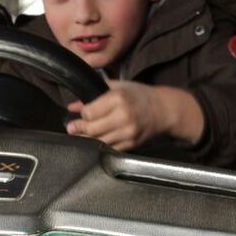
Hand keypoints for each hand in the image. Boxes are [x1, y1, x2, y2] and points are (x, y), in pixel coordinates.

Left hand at [65, 80, 204, 151]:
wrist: (163, 109)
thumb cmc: (139, 95)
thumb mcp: (117, 88)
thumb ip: (93, 94)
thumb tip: (72, 106)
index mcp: (118, 98)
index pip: (89, 112)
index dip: (83, 114)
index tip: (81, 114)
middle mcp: (123, 116)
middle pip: (92, 128)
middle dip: (79, 129)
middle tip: (71, 128)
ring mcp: (128, 132)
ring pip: (99, 141)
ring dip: (87, 139)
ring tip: (80, 135)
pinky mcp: (131, 144)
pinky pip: (110, 148)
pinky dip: (100, 146)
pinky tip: (95, 141)